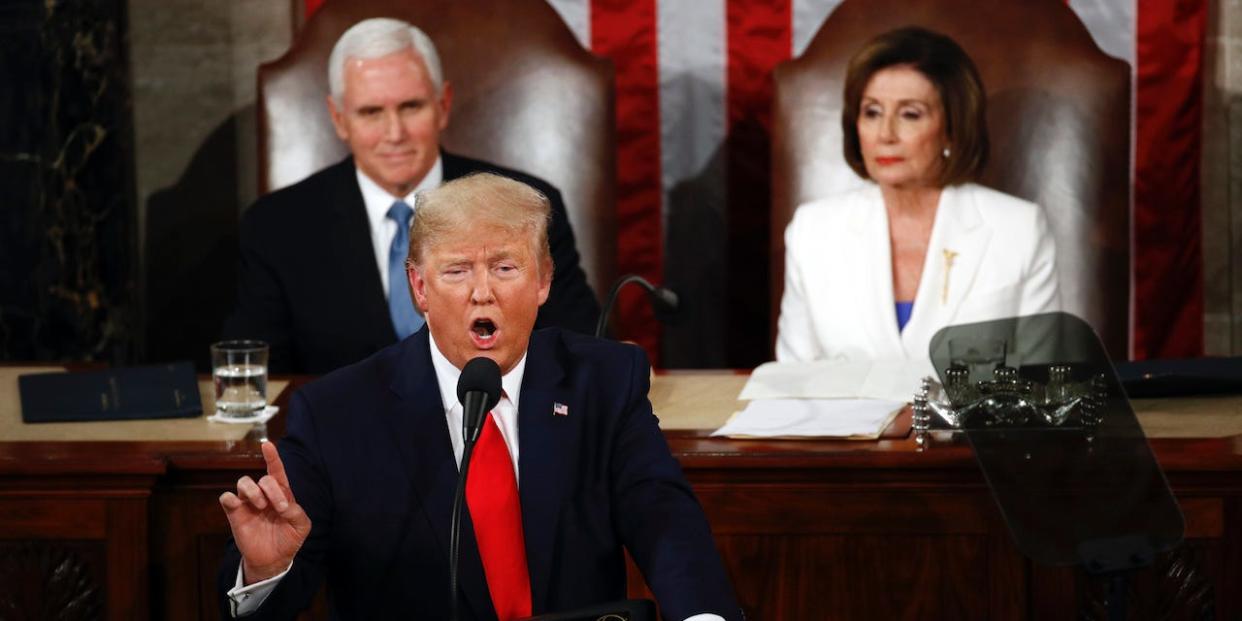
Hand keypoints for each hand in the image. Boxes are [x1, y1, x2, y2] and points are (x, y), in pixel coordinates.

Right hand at [219, 440, 311, 584]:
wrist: (273, 560)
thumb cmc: (288, 539)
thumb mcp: (301, 526)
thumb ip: (297, 512)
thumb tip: (283, 505)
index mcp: (281, 494)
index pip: (276, 471)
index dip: (273, 458)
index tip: (268, 445)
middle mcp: (263, 495)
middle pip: (263, 479)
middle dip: (272, 490)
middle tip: (279, 507)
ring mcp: (248, 503)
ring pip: (243, 482)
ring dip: (253, 491)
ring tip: (260, 505)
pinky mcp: (235, 514)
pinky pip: (227, 498)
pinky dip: (230, 498)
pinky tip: (237, 504)